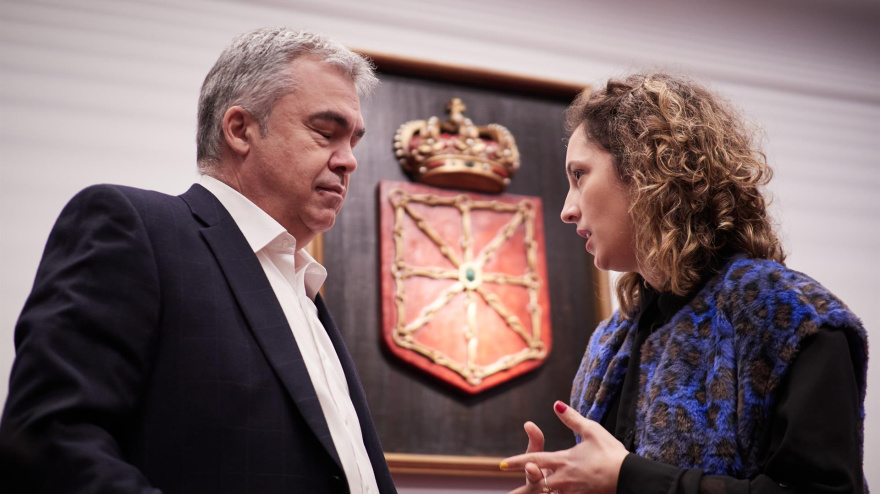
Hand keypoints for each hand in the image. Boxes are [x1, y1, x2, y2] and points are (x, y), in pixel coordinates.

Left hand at [502, 401, 627, 493]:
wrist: (628, 478)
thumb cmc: (611, 452)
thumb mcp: (592, 430)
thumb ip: (572, 418)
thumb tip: (556, 405)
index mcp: (563, 460)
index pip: (534, 459)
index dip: (517, 461)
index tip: (502, 464)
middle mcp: (564, 478)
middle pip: (537, 483)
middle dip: (524, 485)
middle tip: (510, 490)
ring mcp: (572, 491)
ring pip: (549, 493)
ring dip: (540, 491)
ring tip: (530, 490)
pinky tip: (555, 492)